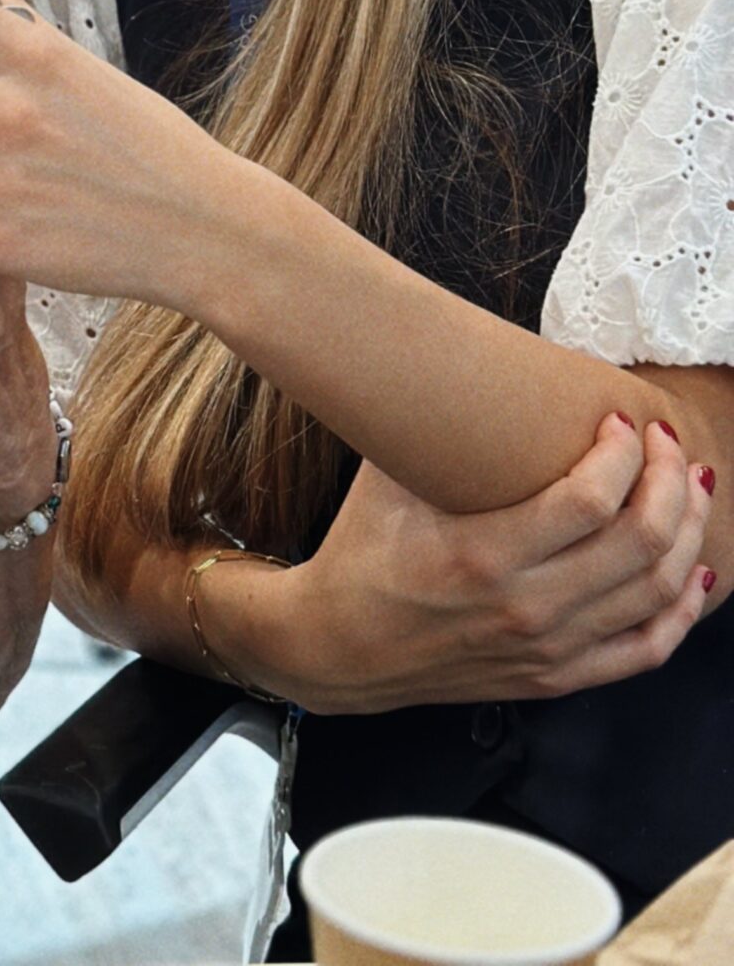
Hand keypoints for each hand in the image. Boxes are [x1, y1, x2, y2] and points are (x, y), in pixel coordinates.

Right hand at [207, 414, 717, 714]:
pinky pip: (646, 649)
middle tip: (666, 441)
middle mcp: (525, 608)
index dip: (623, 454)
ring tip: (692, 486)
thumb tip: (471, 358)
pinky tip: (694, 569)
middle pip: (638, 543)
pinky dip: (683, 610)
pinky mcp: (555, 676)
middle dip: (669, 482)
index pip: (589, 501)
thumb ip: (436, 428)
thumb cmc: (361, 549)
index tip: (620, 419)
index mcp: (480, 555)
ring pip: (655, 594)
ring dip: (687, 532)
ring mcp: (547, 649)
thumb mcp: (387, 476)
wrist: (340, 646)